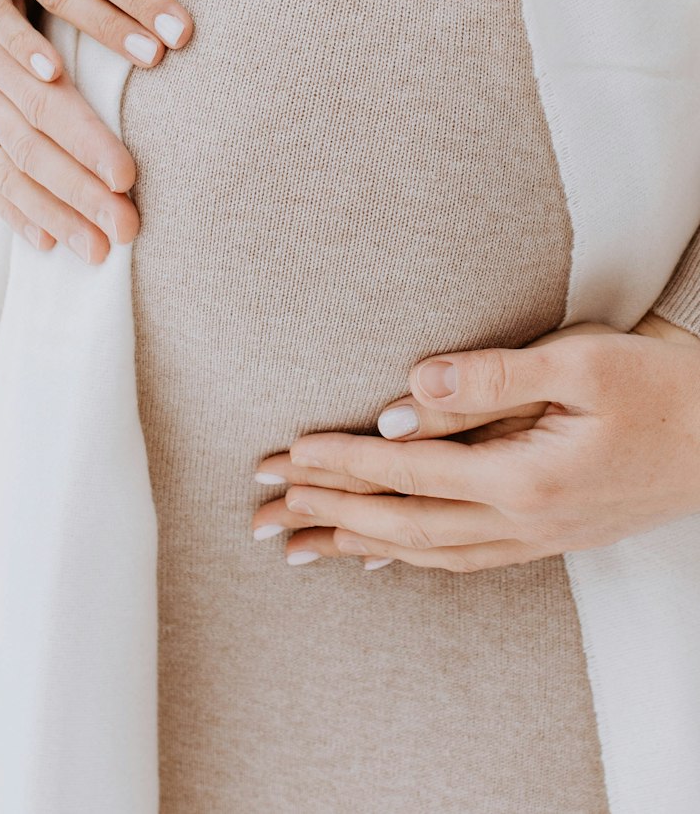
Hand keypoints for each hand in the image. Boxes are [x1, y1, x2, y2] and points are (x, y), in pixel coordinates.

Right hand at [0, 0, 141, 263]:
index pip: (47, 98)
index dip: (87, 138)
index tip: (130, 175)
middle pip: (32, 145)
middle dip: (82, 192)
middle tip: (129, 227)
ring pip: (10, 170)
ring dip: (56, 213)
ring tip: (100, 252)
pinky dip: (14, 211)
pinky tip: (46, 243)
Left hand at [250, 315, 699, 571]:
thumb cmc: (658, 386)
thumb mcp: (582, 363)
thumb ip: (492, 377)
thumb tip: (409, 388)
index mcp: (524, 477)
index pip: (405, 473)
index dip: (337, 464)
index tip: (283, 456)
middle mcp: (523, 521)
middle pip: (401, 523)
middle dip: (326, 512)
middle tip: (263, 509)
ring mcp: (536, 537)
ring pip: (426, 550)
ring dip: (356, 543)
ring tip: (298, 542)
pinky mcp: (548, 535)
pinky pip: (462, 557)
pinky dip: (410, 558)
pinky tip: (382, 557)